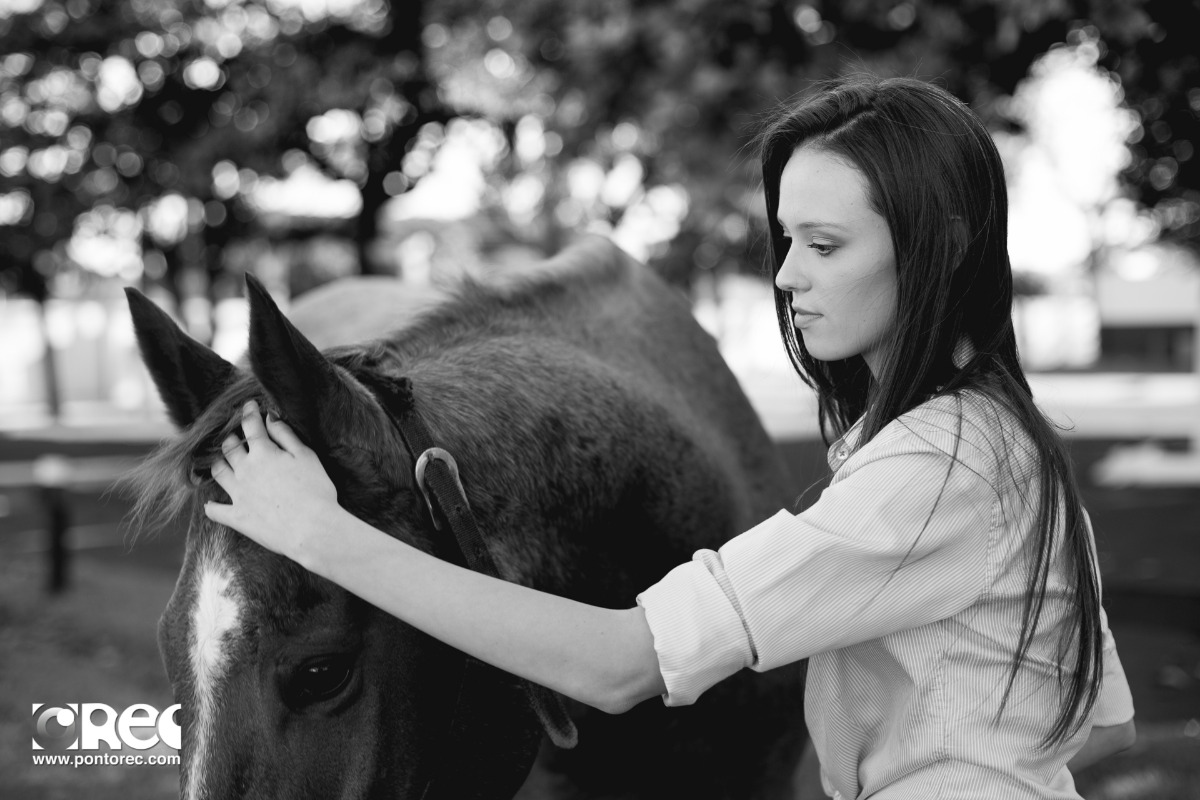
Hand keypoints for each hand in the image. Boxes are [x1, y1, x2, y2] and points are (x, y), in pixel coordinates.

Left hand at [204, 399, 339, 566]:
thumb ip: (286, 435)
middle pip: (229, 447)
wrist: (312, 529)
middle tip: (235, 435)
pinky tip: (211, 504)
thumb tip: (269, 418)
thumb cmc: (317, 491)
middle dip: (231, 438)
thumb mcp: (307, 456)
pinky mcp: (237, 517)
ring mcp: (238, 494)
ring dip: (217, 464)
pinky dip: (212, 506)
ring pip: (218, 472)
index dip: (249, 413)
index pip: (251, 425)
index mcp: (264, 453)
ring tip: (221, 461)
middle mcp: (245, 470)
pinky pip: (215, 510)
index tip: (249, 405)